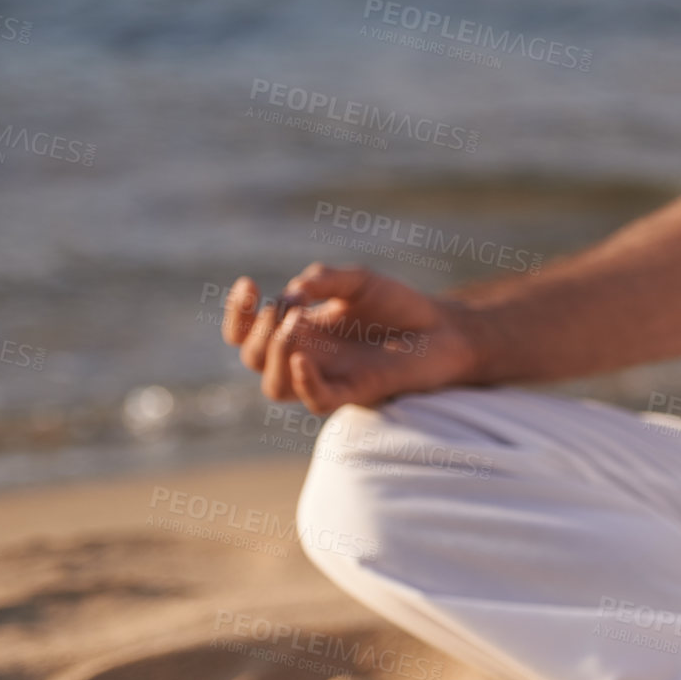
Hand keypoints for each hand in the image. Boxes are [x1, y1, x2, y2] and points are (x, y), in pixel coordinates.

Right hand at [221, 264, 478, 414]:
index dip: (237, 314)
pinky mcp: (356, 391)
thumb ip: (325, 279)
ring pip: (275, 387)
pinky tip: (302, 360)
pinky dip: (304, 382)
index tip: (247, 284)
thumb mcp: (358, 281)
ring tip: (293, 325)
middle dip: (256, 332)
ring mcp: (329, 376)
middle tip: (283, 309)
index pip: (248, 333)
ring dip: (272, 356)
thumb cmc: (399, 306)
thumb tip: (293, 292)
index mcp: (300, 330)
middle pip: (254, 359)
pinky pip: (317, 400)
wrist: (443, 329)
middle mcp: (307, 356)